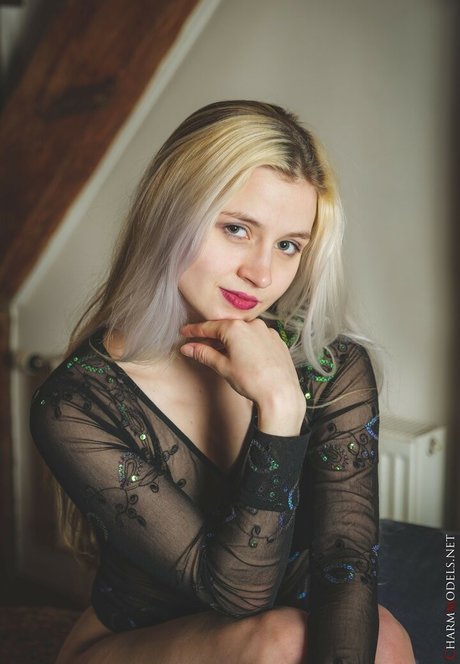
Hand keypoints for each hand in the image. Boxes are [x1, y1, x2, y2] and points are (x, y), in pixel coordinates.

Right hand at [180, 319, 305, 434]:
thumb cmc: (253, 381)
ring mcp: (267, 332)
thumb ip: (204, 354)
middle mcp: (253, 325)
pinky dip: (246, 344)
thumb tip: (188, 348)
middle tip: (199, 346)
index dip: (194, 330)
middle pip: (226, 328)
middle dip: (212, 337)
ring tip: (220, 354)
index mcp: (236, 328)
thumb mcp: (223, 367)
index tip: (185, 332)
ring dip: (230, 341)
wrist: (280, 393)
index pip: (209, 327)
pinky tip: (243, 356)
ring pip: (243, 333)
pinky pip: (257, 338)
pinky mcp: (277, 341)